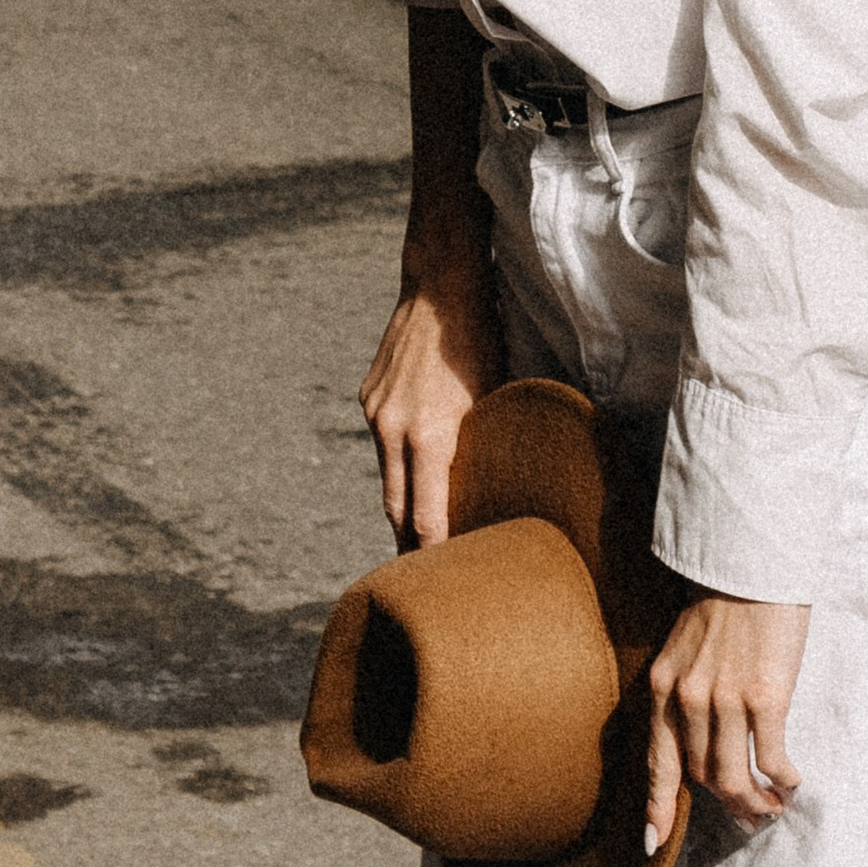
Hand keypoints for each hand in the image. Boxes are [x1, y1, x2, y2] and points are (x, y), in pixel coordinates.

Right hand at [359, 238, 499, 548]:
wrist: (441, 285)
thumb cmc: (484, 339)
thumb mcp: (494, 397)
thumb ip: (485, 447)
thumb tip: (499, 486)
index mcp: (430, 435)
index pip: (424, 517)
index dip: (431, 553)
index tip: (439, 581)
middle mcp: (393, 429)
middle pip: (396, 507)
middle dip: (406, 544)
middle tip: (421, 578)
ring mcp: (375, 413)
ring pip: (387, 476)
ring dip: (402, 503)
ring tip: (417, 535)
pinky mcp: (368, 398)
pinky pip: (383, 444)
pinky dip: (398, 461)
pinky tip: (414, 472)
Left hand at [646, 593, 811, 845]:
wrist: (754, 562)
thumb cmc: (726, 600)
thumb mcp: (686, 646)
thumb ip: (686, 689)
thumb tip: (702, 733)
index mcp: (663, 686)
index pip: (658, 762)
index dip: (657, 807)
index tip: (653, 841)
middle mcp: (688, 699)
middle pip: (703, 776)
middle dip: (727, 802)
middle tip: (749, 813)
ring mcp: (725, 701)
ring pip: (734, 777)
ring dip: (756, 801)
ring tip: (772, 806)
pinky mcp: (765, 697)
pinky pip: (771, 758)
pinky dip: (782, 779)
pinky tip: (791, 781)